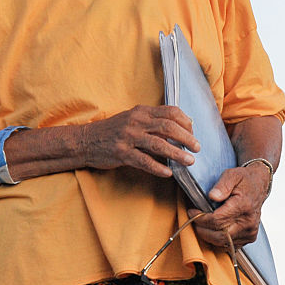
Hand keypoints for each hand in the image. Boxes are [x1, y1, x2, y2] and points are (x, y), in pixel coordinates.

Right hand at [82, 105, 199, 176]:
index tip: (193, 132)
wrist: (86, 140)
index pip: (170, 111)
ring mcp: (128, 137)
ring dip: (177, 153)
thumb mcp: (133, 119)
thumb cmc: (114, 130)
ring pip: (159, 144)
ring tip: (189, 161)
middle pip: (168, 127)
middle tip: (197, 148)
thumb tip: (180, 128)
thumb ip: (153, 121)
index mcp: (142, 111)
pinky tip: (168, 172)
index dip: (186, 122)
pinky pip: (144, 161)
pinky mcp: (122, 153)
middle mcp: (136, 122)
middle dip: (187, 138)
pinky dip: (158, 167)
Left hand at [189, 162, 271, 248]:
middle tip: (194, 220)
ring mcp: (250, 231)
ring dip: (209, 236)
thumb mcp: (232, 175)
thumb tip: (212, 196)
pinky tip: (214, 230)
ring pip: (223, 243)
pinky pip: (230, 246)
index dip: (201, 218)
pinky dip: (219, 240)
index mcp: (244, 205)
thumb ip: (222, 185)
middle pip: (219, 235)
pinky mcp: (249, 237)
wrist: (259, 185)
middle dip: (202, 230)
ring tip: (202, 224)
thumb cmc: (244, 180)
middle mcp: (248, 222)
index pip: (217, 220)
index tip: (192, 212)